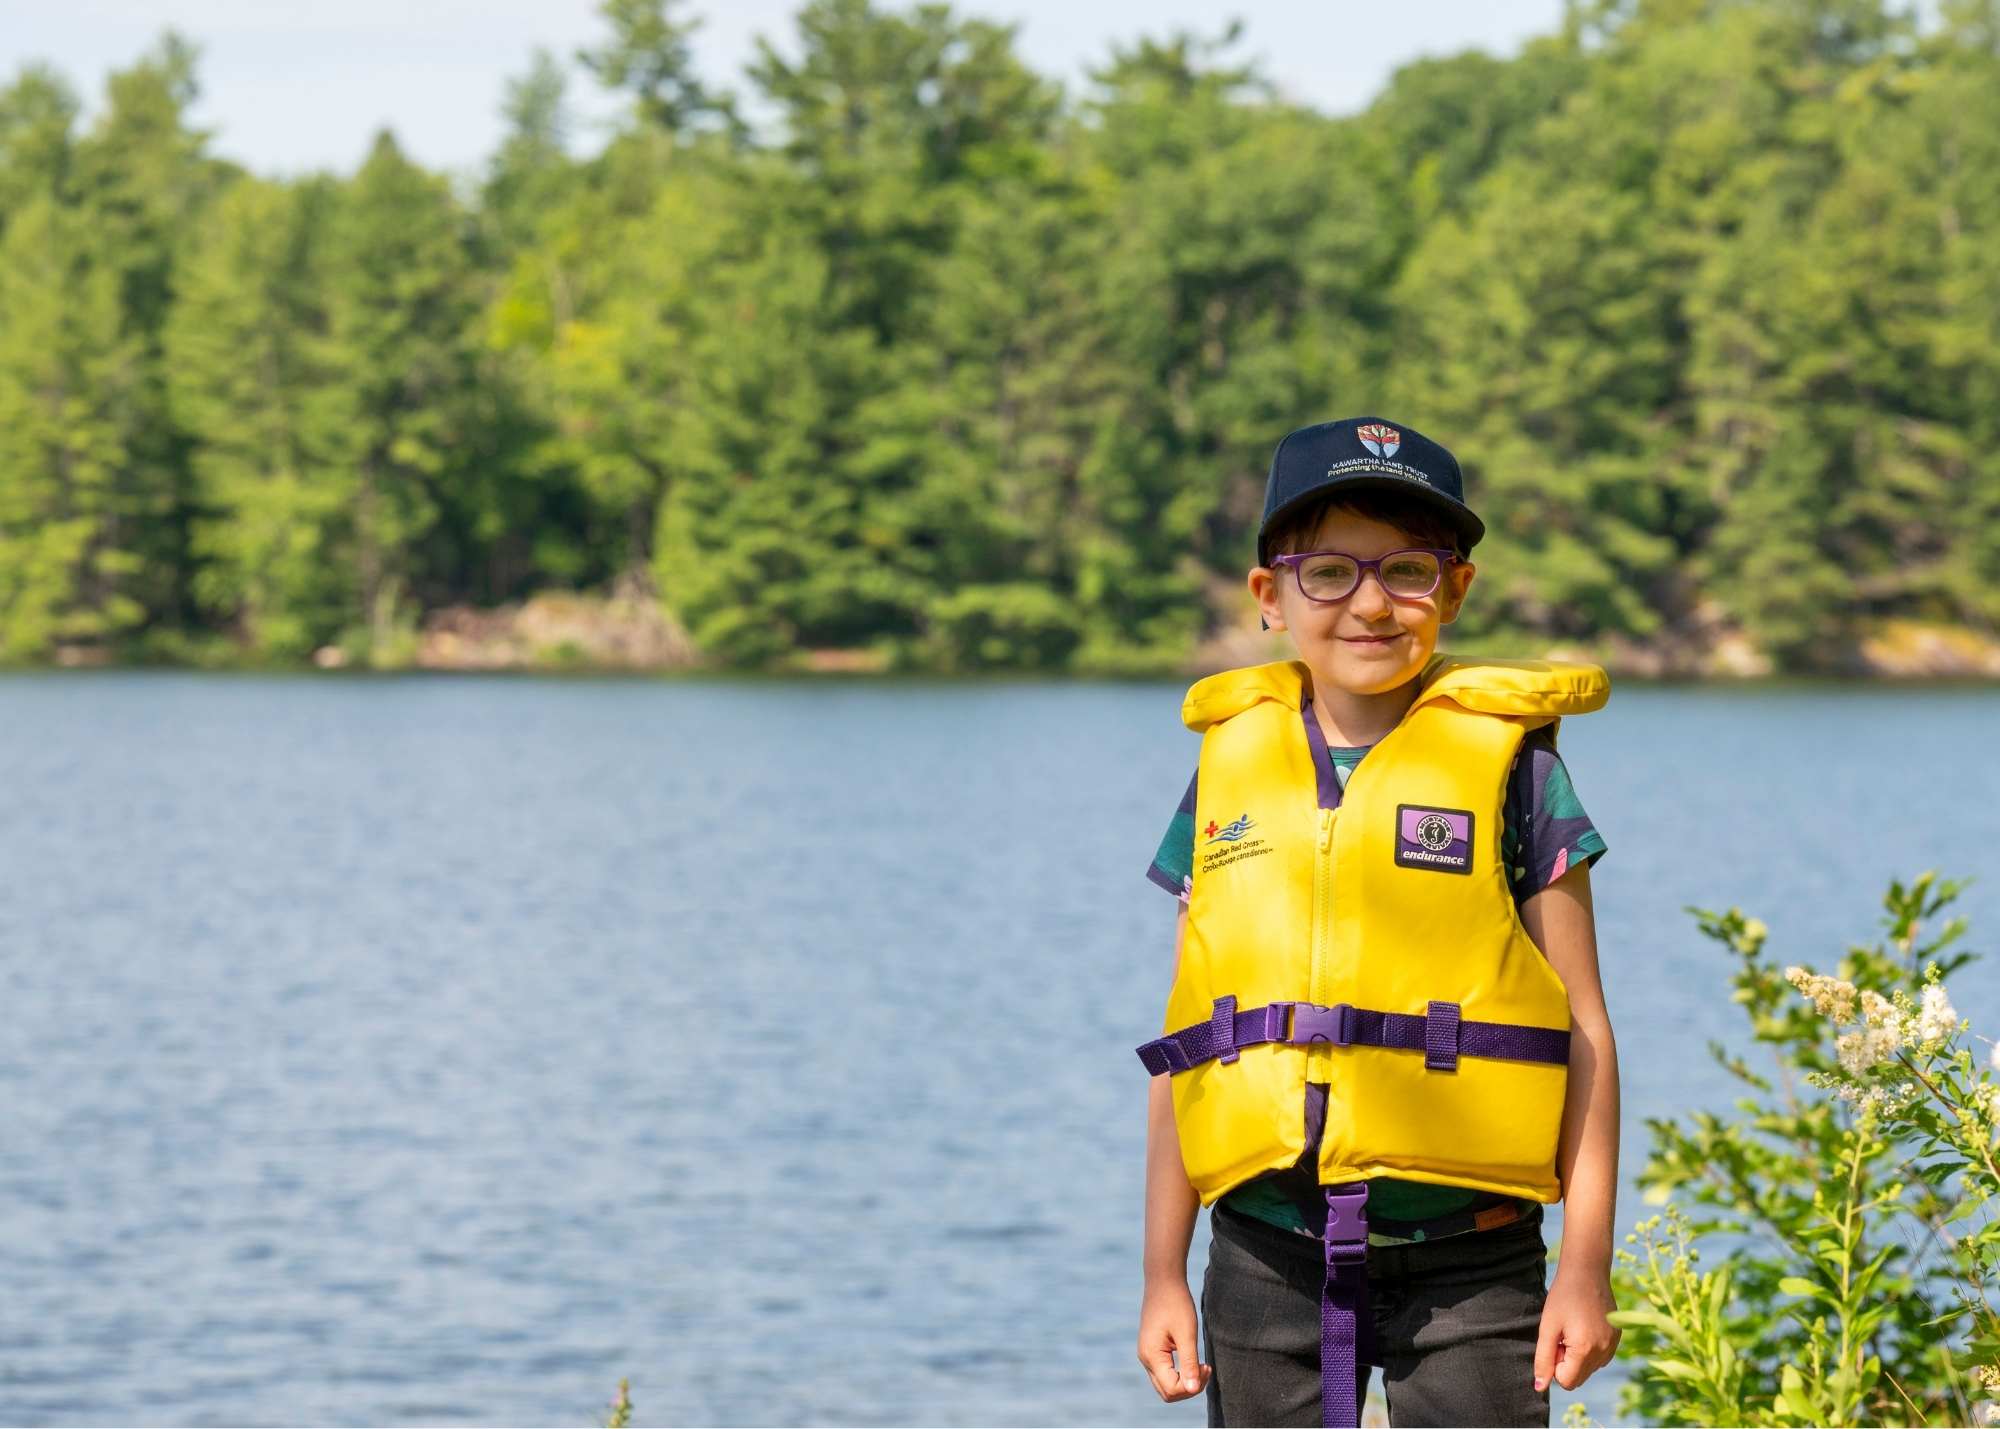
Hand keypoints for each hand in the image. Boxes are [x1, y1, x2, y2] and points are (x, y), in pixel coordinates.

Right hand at [1138, 1278, 1210, 1401]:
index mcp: (1151, 1356)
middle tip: (1206, 1368)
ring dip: (1185, 1381)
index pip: (1171, 1389)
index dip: (1192, 1386)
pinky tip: (1192, 1359)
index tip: (1207, 1367)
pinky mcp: (1152, 1349)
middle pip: (1166, 1392)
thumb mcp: (1187, 1334)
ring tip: (1202, 1365)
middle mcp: (1145, 1358)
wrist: (1163, 1280)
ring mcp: (1146, 1354)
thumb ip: (1189, 1363)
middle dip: (1189, 1388)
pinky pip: (1164, 1372)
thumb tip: (1193, 1389)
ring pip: (1165, 1383)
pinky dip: (1179, 1372)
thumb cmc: (1176, 1304)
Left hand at [1534, 1263, 1620, 1391]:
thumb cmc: (1563, 1297)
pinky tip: (1584, 1325)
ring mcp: (1613, 1346)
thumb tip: (1540, 1388)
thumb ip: (1543, 1359)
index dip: (1555, 1364)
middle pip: (1578, 1378)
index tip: (1554, 1342)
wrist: (1587, 1270)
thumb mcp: (1547, 1327)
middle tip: (1562, 1334)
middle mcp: (1604, 1352)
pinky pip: (1600, 1358)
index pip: (1566, 1382)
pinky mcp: (1617, 1338)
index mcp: (1585, 1350)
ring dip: (1577, 1356)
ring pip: (1589, 1369)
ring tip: (1573, 1327)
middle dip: (1566, 1362)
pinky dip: (1589, 1349)